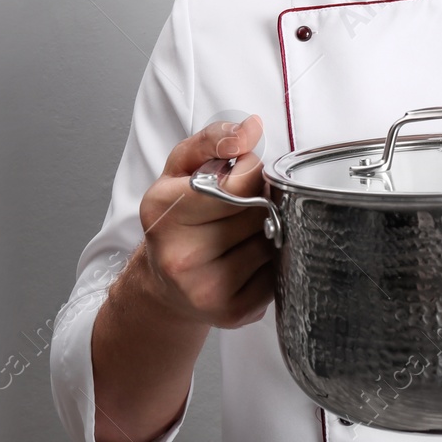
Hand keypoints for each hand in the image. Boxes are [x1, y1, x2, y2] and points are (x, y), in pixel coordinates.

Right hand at [133, 114, 275, 328]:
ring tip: (242, 233)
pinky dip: (271, 262)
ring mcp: (205, 289)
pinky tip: (248, 259)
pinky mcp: (232, 313)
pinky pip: (278, 273)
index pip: (239, 183)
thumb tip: (251, 128)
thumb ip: (213, 138)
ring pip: (271, 242)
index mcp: (163, 212)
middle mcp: (179, 256)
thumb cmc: (177, 218)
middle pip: (259, 212)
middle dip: (261, 201)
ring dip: (267, 231)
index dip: (250, 173)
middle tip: (243, 206)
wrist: (164, 283)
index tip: (240, 176)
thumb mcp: (181, 169)